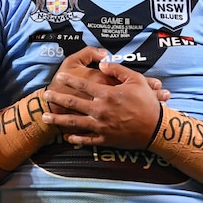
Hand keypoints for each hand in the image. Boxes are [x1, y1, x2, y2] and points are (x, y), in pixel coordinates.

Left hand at [43, 58, 167, 148]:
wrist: (156, 128)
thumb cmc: (147, 102)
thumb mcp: (136, 79)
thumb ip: (117, 69)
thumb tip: (102, 63)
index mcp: (107, 94)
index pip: (83, 85)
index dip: (69, 80)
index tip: (59, 77)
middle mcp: (100, 110)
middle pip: (74, 103)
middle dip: (58, 98)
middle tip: (45, 95)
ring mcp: (101, 126)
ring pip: (75, 122)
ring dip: (59, 119)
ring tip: (46, 116)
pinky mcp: (105, 139)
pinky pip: (87, 139)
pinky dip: (75, 138)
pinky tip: (67, 136)